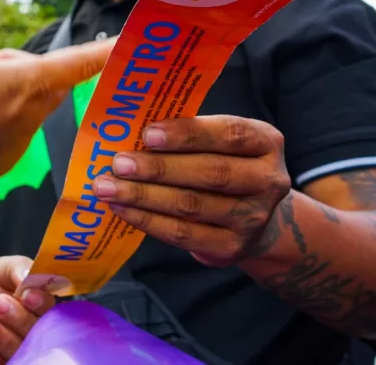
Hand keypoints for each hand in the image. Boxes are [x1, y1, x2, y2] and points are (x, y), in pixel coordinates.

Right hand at [0, 0, 113, 190]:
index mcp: (26, 83)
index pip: (82, 61)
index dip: (108, 49)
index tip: (134, 44)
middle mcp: (32, 114)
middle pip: (52, 81)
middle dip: (32, 65)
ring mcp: (19, 141)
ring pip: (31, 106)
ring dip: (14, 90)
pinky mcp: (2, 160)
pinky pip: (13, 131)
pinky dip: (0, 117)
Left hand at [0, 256, 54, 364]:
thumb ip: (17, 268)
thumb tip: (29, 275)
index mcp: (41, 307)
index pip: (52, 309)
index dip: (41, 303)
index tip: (26, 295)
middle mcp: (36, 334)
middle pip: (39, 333)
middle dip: (18, 317)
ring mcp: (21, 355)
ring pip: (20, 354)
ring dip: (0, 337)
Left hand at [91, 114, 291, 266]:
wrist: (256, 216)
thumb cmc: (224, 162)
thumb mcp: (219, 139)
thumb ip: (188, 132)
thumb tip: (131, 128)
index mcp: (265, 141)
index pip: (229, 134)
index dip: (188, 134)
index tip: (148, 134)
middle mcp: (268, 180)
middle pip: (210, 173)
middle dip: (158, 168)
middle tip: (118, 163)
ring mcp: (253, 218)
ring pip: (191, 206)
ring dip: (143, 196)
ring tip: (107, 187)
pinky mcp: (231, 247)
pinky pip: (183, 234)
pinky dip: (147, 220)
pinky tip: (121, 209)